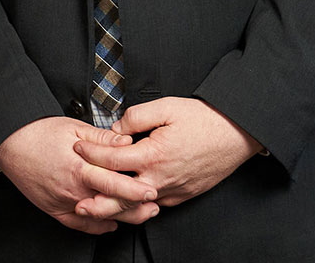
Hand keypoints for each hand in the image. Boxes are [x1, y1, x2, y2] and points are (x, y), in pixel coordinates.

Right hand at [0, 116, 155, 233]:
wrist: (9, 144)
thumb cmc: (38, 133)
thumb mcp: (73, 127)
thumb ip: (102, 138)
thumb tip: (127, 142)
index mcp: (79, 168)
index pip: (114, 185)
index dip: (136, 190)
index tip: (152, 191)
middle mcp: (73, 190)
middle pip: (112, 205)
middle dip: (136, 207)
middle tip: (153, 204)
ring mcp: (64, 203)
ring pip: (100, 218)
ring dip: (122, 217)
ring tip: (140, 212)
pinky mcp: (55, 211)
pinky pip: (82, 226)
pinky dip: (100, 226)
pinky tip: (112, 222)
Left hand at [73, 98, 259, 207]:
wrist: (237, 134)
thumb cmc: (204, 119)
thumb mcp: (166, 107)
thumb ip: (136, 117)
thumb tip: (117, 127)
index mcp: (153, 155)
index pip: (112, 159)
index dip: (90, 153)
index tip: (78, 147)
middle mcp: (161, 178)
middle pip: (121, 195)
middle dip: (96, 200)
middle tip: (77, 202)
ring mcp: (173, 190)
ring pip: (138, 205)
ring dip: (117, 207)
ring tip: (97, 208)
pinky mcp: (184, 195)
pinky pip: (156, 204)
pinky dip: (140, 205)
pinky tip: (129, 202)